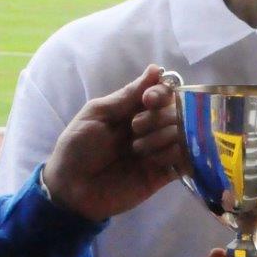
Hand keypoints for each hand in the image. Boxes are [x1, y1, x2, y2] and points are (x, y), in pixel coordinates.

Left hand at [42, 65, 181, 221]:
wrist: (71, 188)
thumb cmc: (78, 148)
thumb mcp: (97, 114)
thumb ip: (127, 95)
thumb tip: (156, 69)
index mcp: (134, 110)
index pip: (164, 93)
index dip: (161, 93)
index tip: (148, 100)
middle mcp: (151, 128)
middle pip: (177, 112)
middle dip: (158, 118)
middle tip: (135, 129)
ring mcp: (159, 151)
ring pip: (183, 134)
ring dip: (161, 138)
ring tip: (137, 151)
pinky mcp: (163, 175)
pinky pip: (185, 160)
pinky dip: (172, 156)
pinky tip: (152, 162)